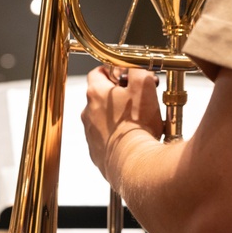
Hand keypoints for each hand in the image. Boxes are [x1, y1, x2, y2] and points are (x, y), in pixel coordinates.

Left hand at [80, 66, 162, 186]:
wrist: (133, 163)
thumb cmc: (137, 126)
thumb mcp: (143, 86)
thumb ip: (136, 70)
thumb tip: (134, 68)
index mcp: (96, 94)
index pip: (98, 72)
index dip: (114, 71)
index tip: (126, 77)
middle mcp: (88, 113)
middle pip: (101, 97)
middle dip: (118, 97)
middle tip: (138, 100)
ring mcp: (90, 134)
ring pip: (103, 119)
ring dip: (117, 118)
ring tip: (138, 123)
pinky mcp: (96, 152)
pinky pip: (106, 139)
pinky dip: (116, 137)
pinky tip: (132, 140)